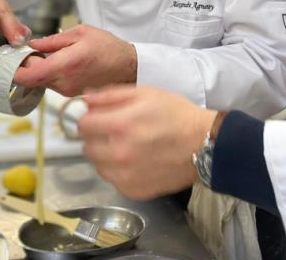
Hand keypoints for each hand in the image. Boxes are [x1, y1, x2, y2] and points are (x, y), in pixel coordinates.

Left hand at [13, 25, 136, 94]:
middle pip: (31, 79)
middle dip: (21, 67)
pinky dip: (45, 74)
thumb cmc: (109, 48)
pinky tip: (50, 62)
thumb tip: (32, 45)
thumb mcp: (81, 33)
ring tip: (35, 55)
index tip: (5, 60)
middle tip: (16, 53)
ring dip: (34, 70)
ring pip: (40, 82)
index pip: (29, 75)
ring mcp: (67, 90)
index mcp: (66, 64)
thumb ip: (54, 40)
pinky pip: (51, 84)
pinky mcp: (70, 93)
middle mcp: (64, 82)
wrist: (128, 66)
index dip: (12, 69)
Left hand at [78, 85, 216, 199]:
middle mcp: (117, 153)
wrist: (203, 143)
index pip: (83, 125)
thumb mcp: (144, 93)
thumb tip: (85, 100)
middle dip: (97, 137)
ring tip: (127, 146)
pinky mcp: (133, 191)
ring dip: (106, 155)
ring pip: (98, 165)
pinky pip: (112, 180)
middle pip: (87, 146)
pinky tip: (136, 161)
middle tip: (116, 131)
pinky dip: (118, 171)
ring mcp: (124, 176)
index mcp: (119, 125)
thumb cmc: (174, 113)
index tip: (100, 117)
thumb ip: (110, 95)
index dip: (90, 118)